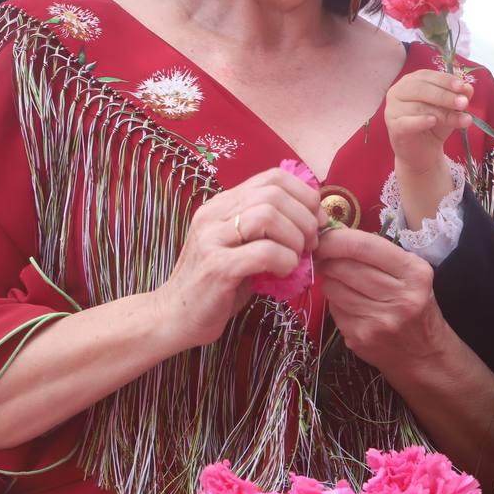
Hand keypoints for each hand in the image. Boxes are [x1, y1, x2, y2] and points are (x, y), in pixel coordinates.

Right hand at [155, 166, 320, 348]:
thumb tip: (317, 217)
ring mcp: (211, 239)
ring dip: (295, 239)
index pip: (274, 176)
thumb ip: (271, 227)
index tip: (317, 219)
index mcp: (223, 203)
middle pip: (274, 194)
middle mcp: (213, 214)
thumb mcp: (245, 245)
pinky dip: (285, 261)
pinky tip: (283, 272)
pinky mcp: (216, 267)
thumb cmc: (220, 282)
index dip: (305, 195)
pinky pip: (263, 252)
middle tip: (310, 244)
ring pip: (267, 216)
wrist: (175, 316)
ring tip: (296, 259)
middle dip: (305, 219)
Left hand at [315, 227, 450, 370]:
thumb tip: (336, 238)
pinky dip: (335, 301)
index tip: (324, 237)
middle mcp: (399, 296)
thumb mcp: (414, 276)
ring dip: (330, 279)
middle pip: (344, 266)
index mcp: (415, 273)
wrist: (424, 357)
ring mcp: (377, 320)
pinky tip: (348, 302)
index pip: (365, 246)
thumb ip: (382, 256)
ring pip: (333, 287)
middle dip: (328, 258)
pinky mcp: (359, 337)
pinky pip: (333, 308)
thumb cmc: (418, 307)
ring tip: (341, 281)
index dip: (337, 238)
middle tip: (325, 256)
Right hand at [385, 69, 473, 177]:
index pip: (428, 76)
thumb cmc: (436, 124)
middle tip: (464, 104)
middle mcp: (399, 91)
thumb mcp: (450, 108)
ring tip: (463, 120)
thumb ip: (458, 97)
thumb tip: (467, 89)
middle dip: (445, 96)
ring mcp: (393, 109)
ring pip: (418, 107)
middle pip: (421, 89)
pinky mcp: (393, 126)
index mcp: (412, 80)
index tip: (463, 87)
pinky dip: (420, 121)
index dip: (446, 80)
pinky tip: (432, 121)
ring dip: (443, 113)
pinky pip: (406, 122)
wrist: (424, 150)